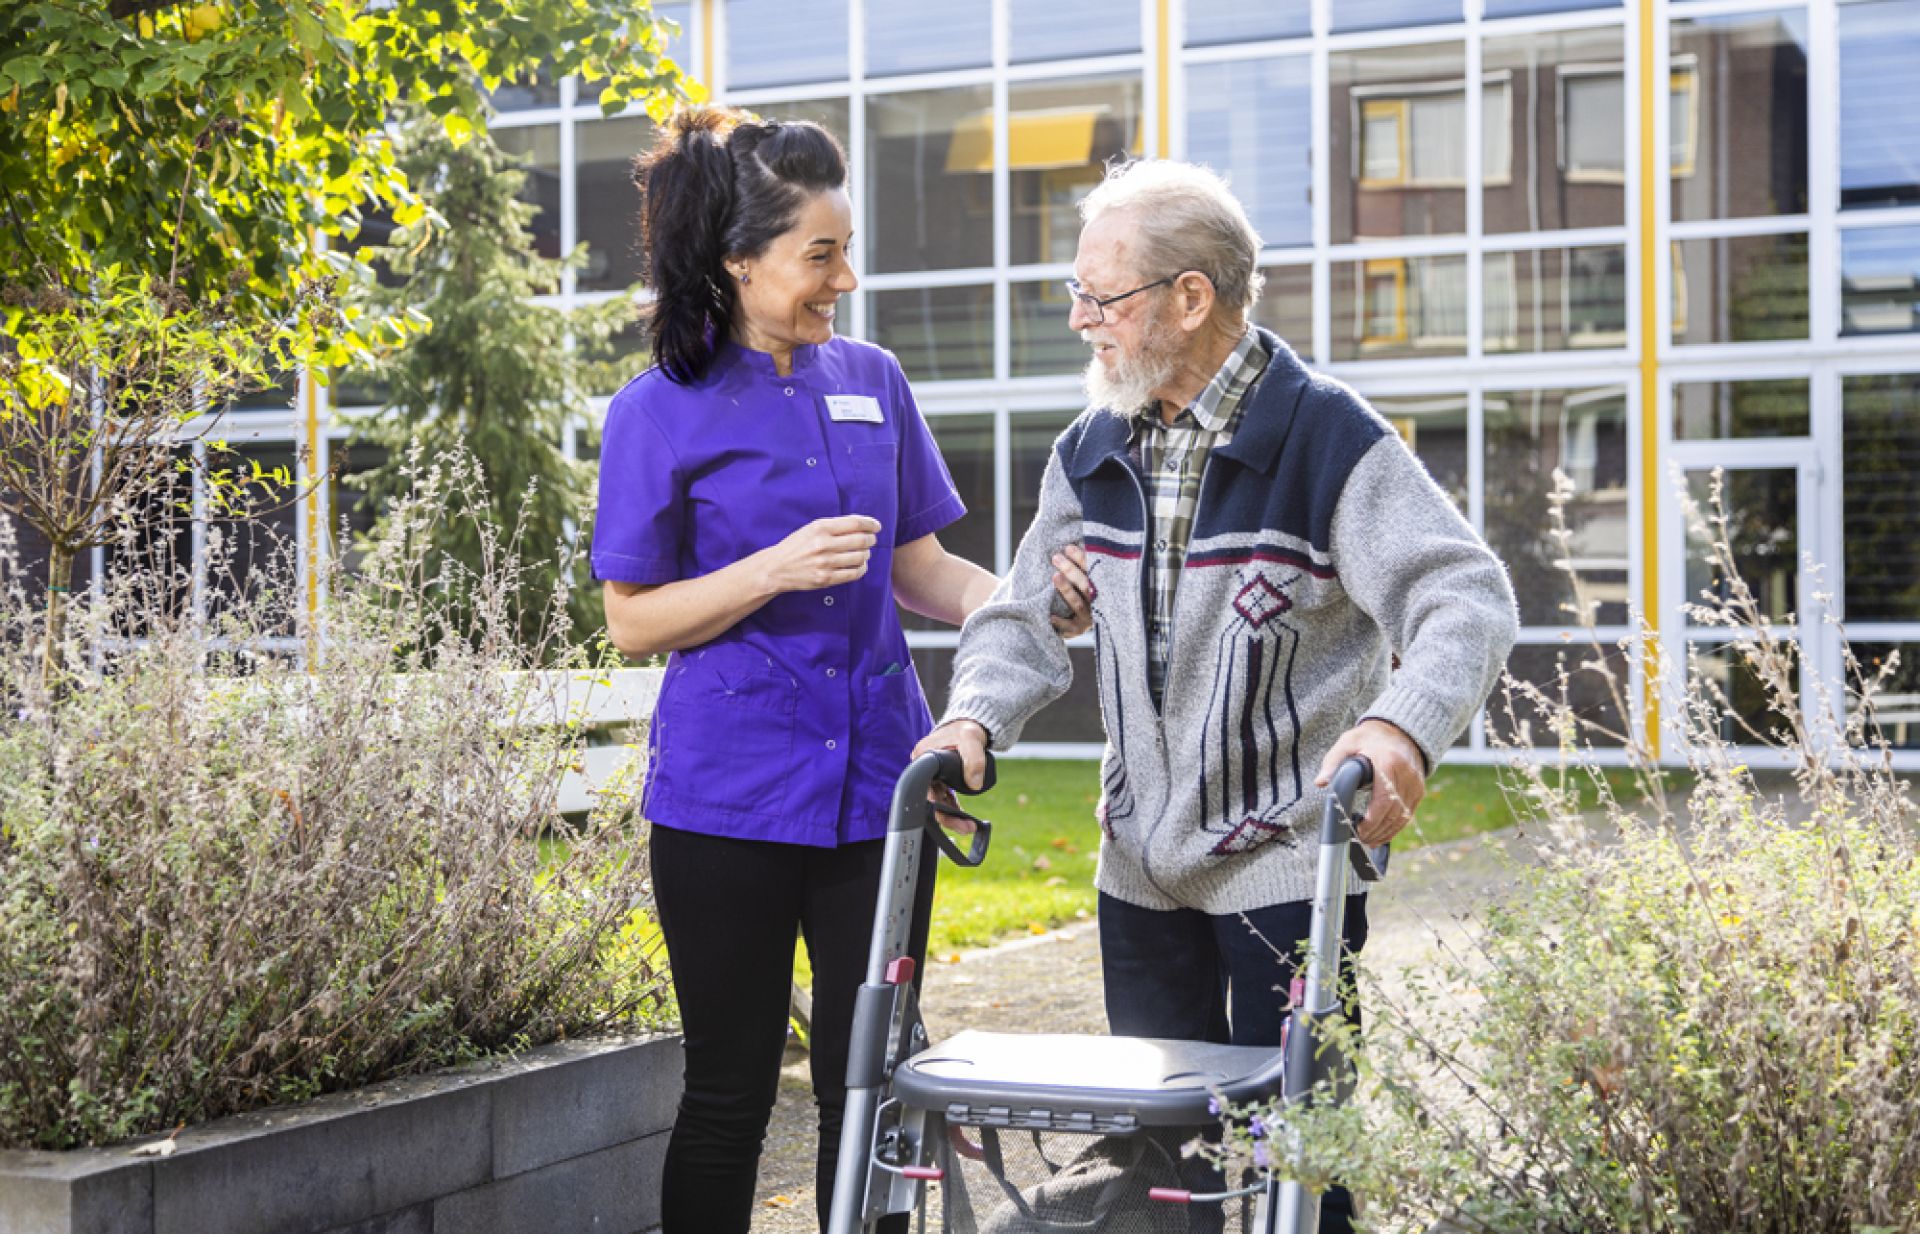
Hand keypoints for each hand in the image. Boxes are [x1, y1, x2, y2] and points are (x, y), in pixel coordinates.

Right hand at [759, 515, 880, 593]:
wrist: (777, 568)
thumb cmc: (796, 546)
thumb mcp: (811, 528)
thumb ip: (835, 525)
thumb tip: (862, 524)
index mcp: (820, 528)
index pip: (855, 524)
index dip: (871, 524)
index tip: (877, 526)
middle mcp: (824, 544)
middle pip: (861, 541)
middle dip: (871, 540)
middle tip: (871, 540)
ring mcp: (825, 563)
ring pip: (860, 557)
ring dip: (867, 554)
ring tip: (863, 553)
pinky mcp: (826, 578)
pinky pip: (854, 573)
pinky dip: (862, 568)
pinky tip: (860, 565)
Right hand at [911, 720, 989, 832]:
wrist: (972, 725)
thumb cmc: (967, 729)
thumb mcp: (971, 739)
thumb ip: (973, 759)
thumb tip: (974, 785)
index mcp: (923, 757)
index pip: (924, 787)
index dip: (935, 804)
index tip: (948, 814)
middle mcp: (925, 768)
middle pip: (930, 799)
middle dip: (947, 817)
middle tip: (966, 827)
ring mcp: (933, 775)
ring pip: (938, 802)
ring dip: (952, 816)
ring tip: (969, 827)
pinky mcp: (943, 780)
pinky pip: (945, 799)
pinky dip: (954, 809)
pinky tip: (964, 818)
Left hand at [1049, 544, 1092, 637]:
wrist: (1094, 623)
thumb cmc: (1085, 592)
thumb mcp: (1089, 577)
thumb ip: (1084, 564)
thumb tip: (1068, 542)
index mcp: (1104, 587)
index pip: (1095, 570)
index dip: (1082, 559)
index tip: (1068, 547)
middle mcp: (1100, 602)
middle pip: (1086, 585)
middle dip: (1071, 571)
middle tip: (1056, 558)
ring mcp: (1091, 617)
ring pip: (1079, 603)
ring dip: (1067, 590)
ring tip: (1055, 576)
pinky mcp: (1080, 629)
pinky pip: (1070, 626)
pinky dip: (1061, 621)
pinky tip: (1050, 615)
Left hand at [1315, 719, 1425, 846]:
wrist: (1399, 731)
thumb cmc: (1370, 738)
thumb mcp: (1348, 742)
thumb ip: (1333, 761)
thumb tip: (1321, 781)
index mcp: (1388, 762)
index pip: (1383, 798)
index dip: (1372, 819)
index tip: (1358, 830)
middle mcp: (1406, 774)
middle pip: (1394, 811)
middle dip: (1376, 830)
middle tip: (1359, 840)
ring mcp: (1415, 783)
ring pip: (1403, 816)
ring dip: (1386, 832)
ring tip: (1368, 841)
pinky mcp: (1419, 790)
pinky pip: (1408, 814)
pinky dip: (1395, 827)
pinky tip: (1382, 835)